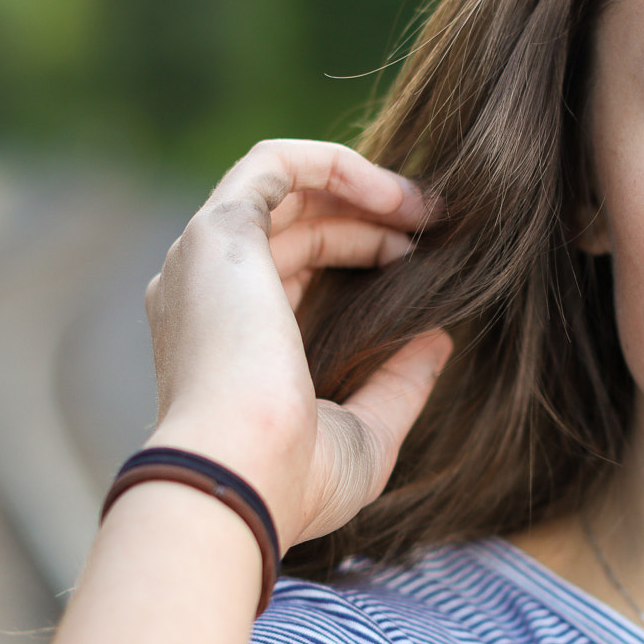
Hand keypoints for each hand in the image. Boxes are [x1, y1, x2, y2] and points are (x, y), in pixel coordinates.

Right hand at [144, 139, 452, 547]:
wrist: (240, 478)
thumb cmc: (292, 479)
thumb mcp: (364, 434)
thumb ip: (397, 384)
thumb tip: (439, 341)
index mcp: (226, 341)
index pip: (294, 273)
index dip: (360, 255)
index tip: (423, 264)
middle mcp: (204, 293)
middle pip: (295, 227)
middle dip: (370, 218)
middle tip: (437, 228)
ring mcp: (204, 259)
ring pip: (284, 188)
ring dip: (360, 187)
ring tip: (426, 210)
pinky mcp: (218, 231)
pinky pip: (272, 164)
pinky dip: (334, 164)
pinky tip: (392, 196)